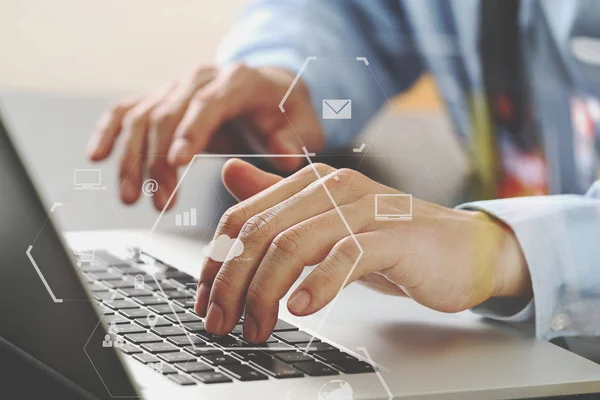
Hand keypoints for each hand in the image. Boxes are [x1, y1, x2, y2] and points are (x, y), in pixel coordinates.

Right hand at [86, 64, 323, 209]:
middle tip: (160, 202)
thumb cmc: (283, 110)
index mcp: (236, 81)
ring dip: (132, 160)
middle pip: (167, 115)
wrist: (267, 89)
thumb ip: (292, 141)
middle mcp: (200, 80)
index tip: (178, 163)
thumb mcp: (300, 123)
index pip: (207, 104)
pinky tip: (97, 156)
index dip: (190, 131)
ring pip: (142, 118)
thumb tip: (284, 160)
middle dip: (158, 161)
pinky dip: (108, 132)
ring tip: (132, 197)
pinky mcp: (160, 100)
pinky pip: (127, 111)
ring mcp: (176, 88)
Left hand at [196, 160, 531, 342]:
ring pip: (294, 245)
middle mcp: (333, 188)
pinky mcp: (393, 237)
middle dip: (231, 282)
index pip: (244, 216)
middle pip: (261, 232)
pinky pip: (345, 257)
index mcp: (311, 182)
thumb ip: (277, 199)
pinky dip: (317, 285)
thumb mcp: (325, 221)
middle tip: (220, 322)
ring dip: (265, 291)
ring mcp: (364, 210)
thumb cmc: (389, 240)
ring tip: (255, 327)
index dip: (216, 260)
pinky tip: (301, 309)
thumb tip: (229, 174)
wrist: (461, 248)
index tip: (205, 299)